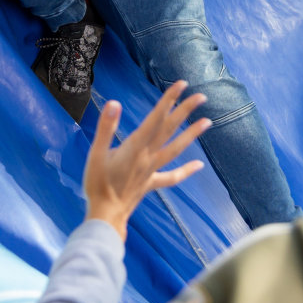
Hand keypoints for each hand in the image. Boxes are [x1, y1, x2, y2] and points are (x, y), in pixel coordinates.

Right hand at [83, 82, 208, 240]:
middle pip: (169, 130)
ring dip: (191, 134)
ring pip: (176, 149)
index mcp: (134, 147)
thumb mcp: (95, 154)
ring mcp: (152, 171)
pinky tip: (199, 165)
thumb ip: (105, 128)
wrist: (105, 216)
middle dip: (185, 111)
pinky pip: (172, 177)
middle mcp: (148, 157)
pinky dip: (186, 171)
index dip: (168, 100)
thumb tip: (114, 103)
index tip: (180, 85)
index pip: (155, 118)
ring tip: (207, 122)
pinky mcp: (151, 183)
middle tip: (201, 96)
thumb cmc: (97, 184)